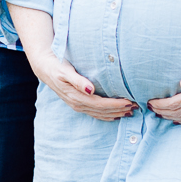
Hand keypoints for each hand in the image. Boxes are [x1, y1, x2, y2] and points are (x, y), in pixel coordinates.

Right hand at [8, 0, 134, 119]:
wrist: (45, 67)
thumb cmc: (57, 66)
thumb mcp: (66, 71)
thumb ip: (78, 80)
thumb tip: (91, 90)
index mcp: (76, 97)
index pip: (100, 104)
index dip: (115, 105)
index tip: (129, 102)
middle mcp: (77, 104)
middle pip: (102, 111)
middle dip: (119, 110)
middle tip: (136, 106)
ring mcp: (78, 105)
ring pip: (100, 114)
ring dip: (115, 114)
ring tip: (130, 112)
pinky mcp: (78, 104)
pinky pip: (95, 114)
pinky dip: (107, 115)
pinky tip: (116, 115)